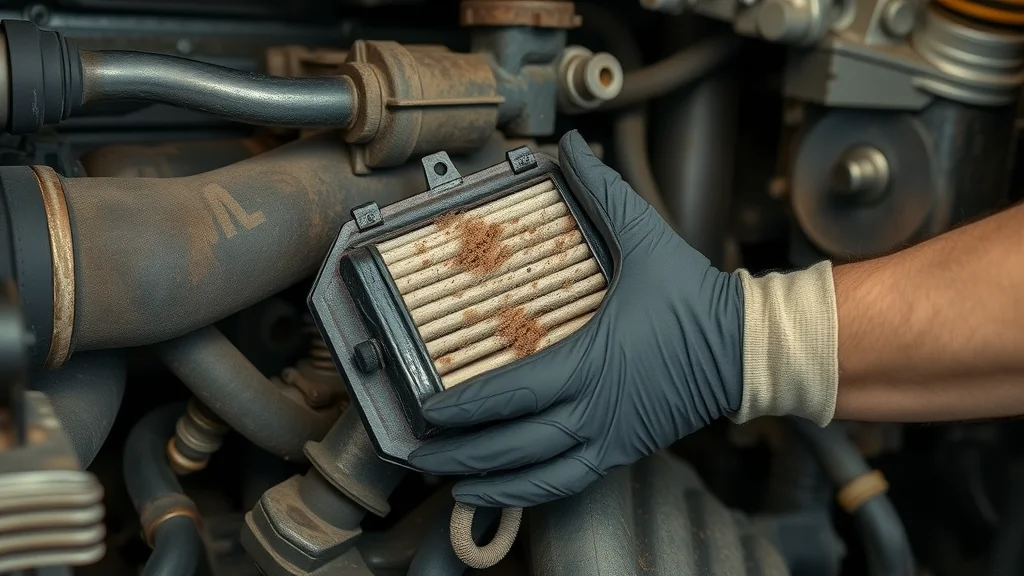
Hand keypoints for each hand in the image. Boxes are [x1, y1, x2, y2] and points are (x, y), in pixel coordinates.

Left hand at [407, 130, 744, 507]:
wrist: (744, 348)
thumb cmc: (692, 297)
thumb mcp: (646, 237)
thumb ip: (601, 190)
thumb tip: (568, 146)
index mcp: (594, 360)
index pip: (514, 393)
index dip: (465, 407)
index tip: (426, 407)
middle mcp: (597, 408)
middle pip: (515, 443)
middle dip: (459, 451)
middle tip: (414, 449)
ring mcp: (609, 436)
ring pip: (537, 472)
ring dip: (485, 480)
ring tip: (443, 478)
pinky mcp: (621, 451)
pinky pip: (566, 483)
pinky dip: (526, 494)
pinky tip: (493, 493)